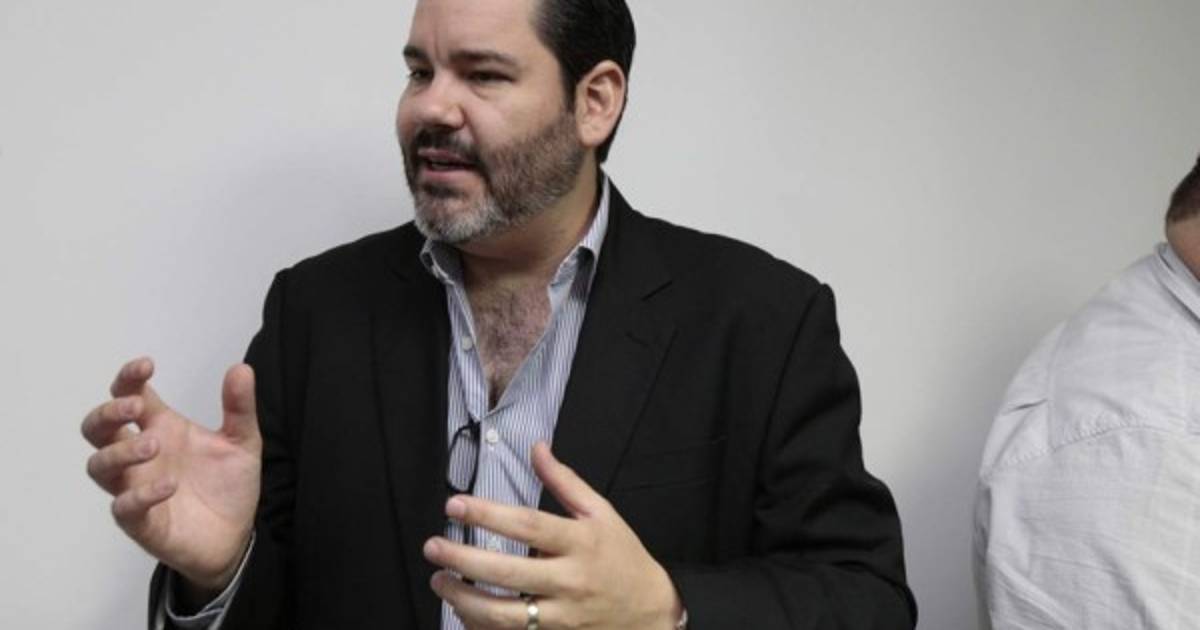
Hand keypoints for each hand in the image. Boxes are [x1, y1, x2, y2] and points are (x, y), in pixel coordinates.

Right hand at [81, 357, 261, 593]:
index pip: (129, 396)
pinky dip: (141, 494)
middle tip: (135, 408)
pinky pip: (123, 507)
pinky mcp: (140, 522)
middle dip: (108, 413)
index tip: (146, 366)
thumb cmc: (228, 486)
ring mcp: (135, 488)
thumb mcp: (243, 441)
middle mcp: (140, 456)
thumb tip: (241, 368)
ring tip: (153, 445)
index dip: (128, 379)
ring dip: (120, 451)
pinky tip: (169, 486)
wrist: (235, 537)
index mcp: (161, 428)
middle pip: (97, 429)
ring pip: (99, 465)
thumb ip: (239, 407)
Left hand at [423, 443, 683, 629]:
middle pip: (509, 573)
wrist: (650, 612)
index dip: (488, 515)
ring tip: (439, 582)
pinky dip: (481, 625)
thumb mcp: (601, 513)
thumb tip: (537, 447)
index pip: (528, 525)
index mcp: (581, 542)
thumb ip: (565, 481)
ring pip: (504, 615)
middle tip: (433, 547)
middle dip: (463, 559)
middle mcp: (570, 581)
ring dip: (464, 600)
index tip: (455, 505)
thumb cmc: (622, 557)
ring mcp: (561, 616)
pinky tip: (463, 610)